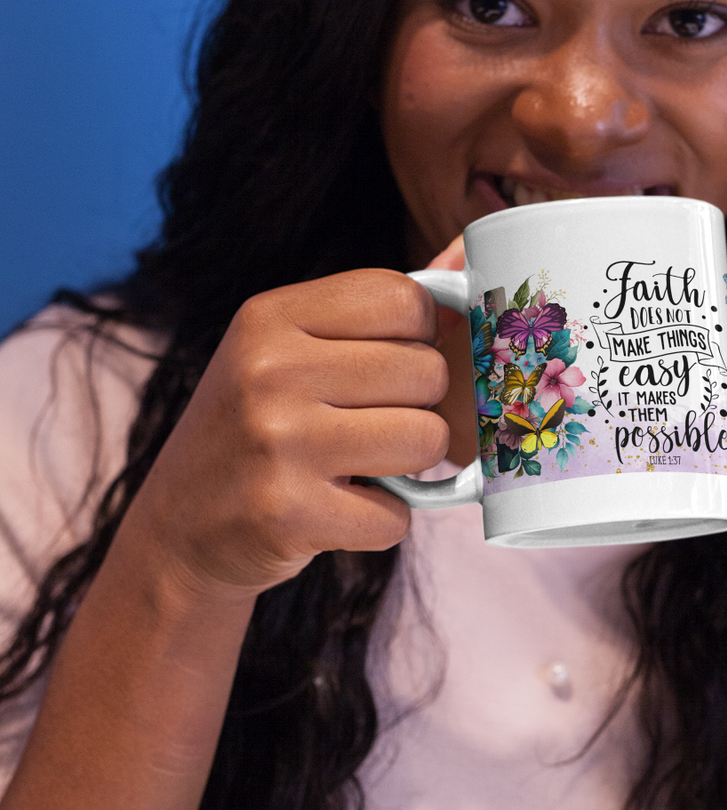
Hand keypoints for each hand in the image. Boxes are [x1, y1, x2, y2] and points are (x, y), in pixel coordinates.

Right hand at [120, 268, 451, 598]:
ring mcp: (278, 442)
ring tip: (356, 468)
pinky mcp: (289, 513)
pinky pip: (397, 516)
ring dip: (408, 467)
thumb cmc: (256, 430)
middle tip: (366, 427)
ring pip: (426, 441)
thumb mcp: (284, 352)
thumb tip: (466, 278)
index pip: (403, 298)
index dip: (418, 337)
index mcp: (269, 317)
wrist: (178, 530)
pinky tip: (336, 511)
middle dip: (416, 407)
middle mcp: (269, 370)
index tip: (387, 365)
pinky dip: (380, 523)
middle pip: (427, 372)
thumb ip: (368, 318)